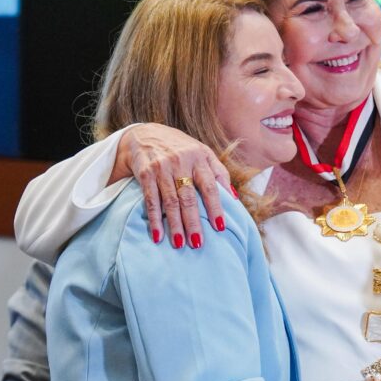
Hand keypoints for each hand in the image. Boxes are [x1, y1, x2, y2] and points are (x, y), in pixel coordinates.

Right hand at [113, 123, 230, 248]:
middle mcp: (180, 162)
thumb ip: (219, 173)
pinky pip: (150, 200)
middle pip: (189, 197)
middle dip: (193, 222)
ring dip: (174, 225)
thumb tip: (235, 198)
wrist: (145, 135)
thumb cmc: (181, 149)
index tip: (220, 227)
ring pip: (170, 201)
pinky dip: (154, 219)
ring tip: (179, 244)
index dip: (215, 207)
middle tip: (197, 244)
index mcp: (199, 157)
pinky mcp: (145, 173)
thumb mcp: (203, 153)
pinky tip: (158, 236)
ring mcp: (161, 168)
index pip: (210, 185)